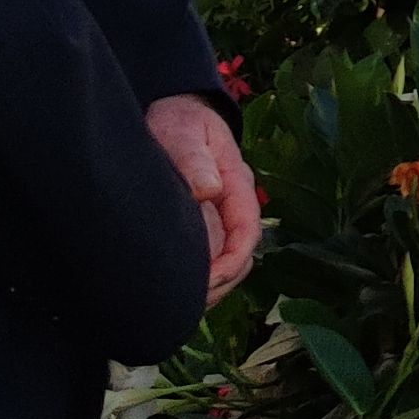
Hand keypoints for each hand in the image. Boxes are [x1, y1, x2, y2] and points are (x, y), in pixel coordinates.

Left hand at [148, 96, 263, 299]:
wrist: (171, 114)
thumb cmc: (178, 121)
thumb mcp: (184, 132)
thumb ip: (193, 159)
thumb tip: (209, 190)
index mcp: (237, 184)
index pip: (247, 233)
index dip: (231, 263)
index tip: (207, 282)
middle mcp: (232, 205)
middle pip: (239, 256)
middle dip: (219, 284)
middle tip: (186, 304)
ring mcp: (218, 217)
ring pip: (225, 261)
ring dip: (209, 286)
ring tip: (180, 304)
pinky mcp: (201, 224)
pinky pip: (208, 257)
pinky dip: (197, 278)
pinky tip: (175, 289)